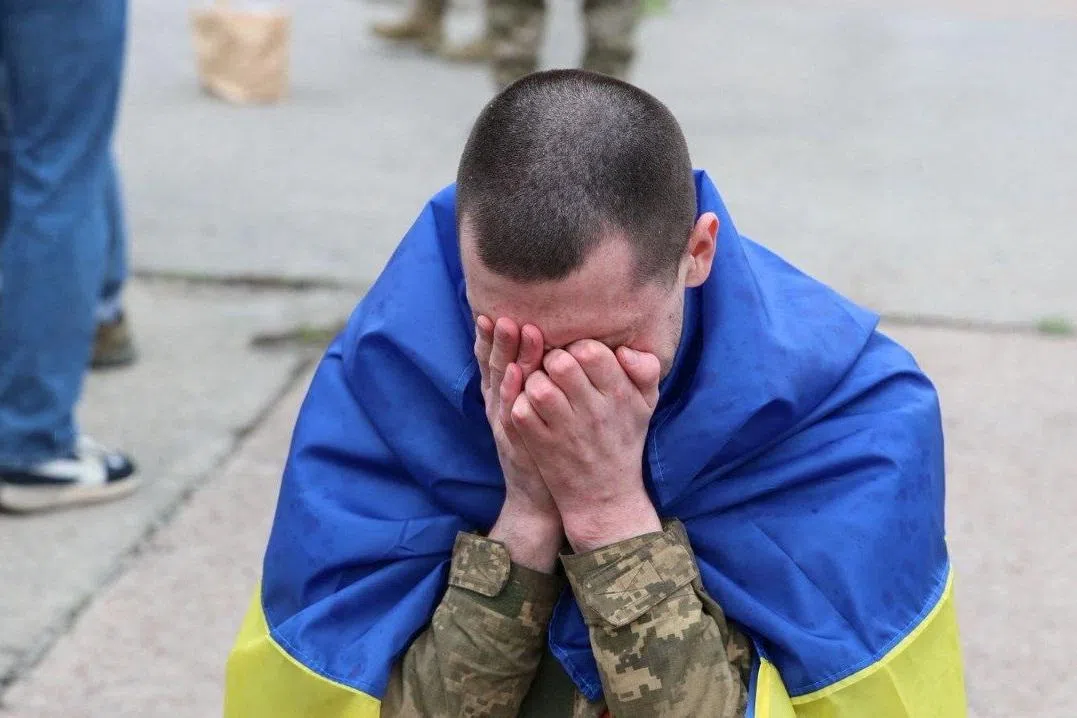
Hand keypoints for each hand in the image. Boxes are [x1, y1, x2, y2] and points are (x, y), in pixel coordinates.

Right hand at [474, 315, 562, 570]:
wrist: (545, 497)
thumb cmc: (550, 447)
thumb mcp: (542, 409)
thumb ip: (544, 379)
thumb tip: (552, 343)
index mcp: (507, 396)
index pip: (496, 358)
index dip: (492, 335)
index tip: (493, 306)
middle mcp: (501, 406)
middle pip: (495, 364)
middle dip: (499, 336)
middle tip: (504, 308)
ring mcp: (506, 424)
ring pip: (502, 384)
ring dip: (507, 354)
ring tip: (513, 328)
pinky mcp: (518, 443)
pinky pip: (514, 413)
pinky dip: (513, 392)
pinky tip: (517, 374)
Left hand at [509, 340, 662, 552]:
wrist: (606, 496)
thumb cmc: (624, 441)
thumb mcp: (646, 405)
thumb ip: (645, 370)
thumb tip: (624, 349)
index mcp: (619, 394)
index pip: (591, 351)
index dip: (577, 347)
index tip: (577, 358)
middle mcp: (593, 411)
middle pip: (560, 363)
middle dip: (551, 359)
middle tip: (554, 370)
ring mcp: (565, 430)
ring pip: (537, 385)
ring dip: (533, 381)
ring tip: (541, 387)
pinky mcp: (541, 446)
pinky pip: (520, 411)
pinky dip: (519, 404)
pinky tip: (529, 407)